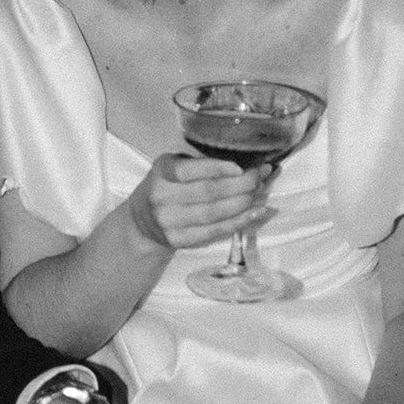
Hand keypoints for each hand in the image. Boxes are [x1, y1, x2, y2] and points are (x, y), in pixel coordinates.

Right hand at [126, 152, 270, 251]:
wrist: (141, 223)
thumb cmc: (165, 187)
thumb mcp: (171, 168)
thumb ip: (198, 165)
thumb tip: (244, 163)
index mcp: (162, 172)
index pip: (189, 170)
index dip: (217, 169)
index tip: (241, 167)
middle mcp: (162, 197)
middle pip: (208, 192)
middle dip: (241, 184)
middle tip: (262, 176)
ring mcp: (169, 222)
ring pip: (215, 213)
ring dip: (244, 203)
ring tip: (262, 192)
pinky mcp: (179, 240)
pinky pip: (214, 231)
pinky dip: (239, 222)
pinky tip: (256, 213)